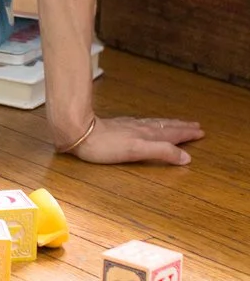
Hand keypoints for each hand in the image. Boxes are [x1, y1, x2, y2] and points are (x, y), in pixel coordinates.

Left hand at [68, 115, 203, 165]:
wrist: (80, 132)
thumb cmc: (106, 146)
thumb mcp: (137, 152)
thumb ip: (162, 152)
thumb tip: (186, 157)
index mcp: (148, 135)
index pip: (172, 134)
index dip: (187, 134)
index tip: (200, 132)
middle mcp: (141, 129)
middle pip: (166, 127)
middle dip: (182, 127)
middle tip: (196, 126)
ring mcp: (130, 126)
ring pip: (155, 124)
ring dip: (170, 124)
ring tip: (179, 123)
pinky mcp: (119, 126)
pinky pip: (143, 123)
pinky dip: (154, 124)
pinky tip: (149, 124)